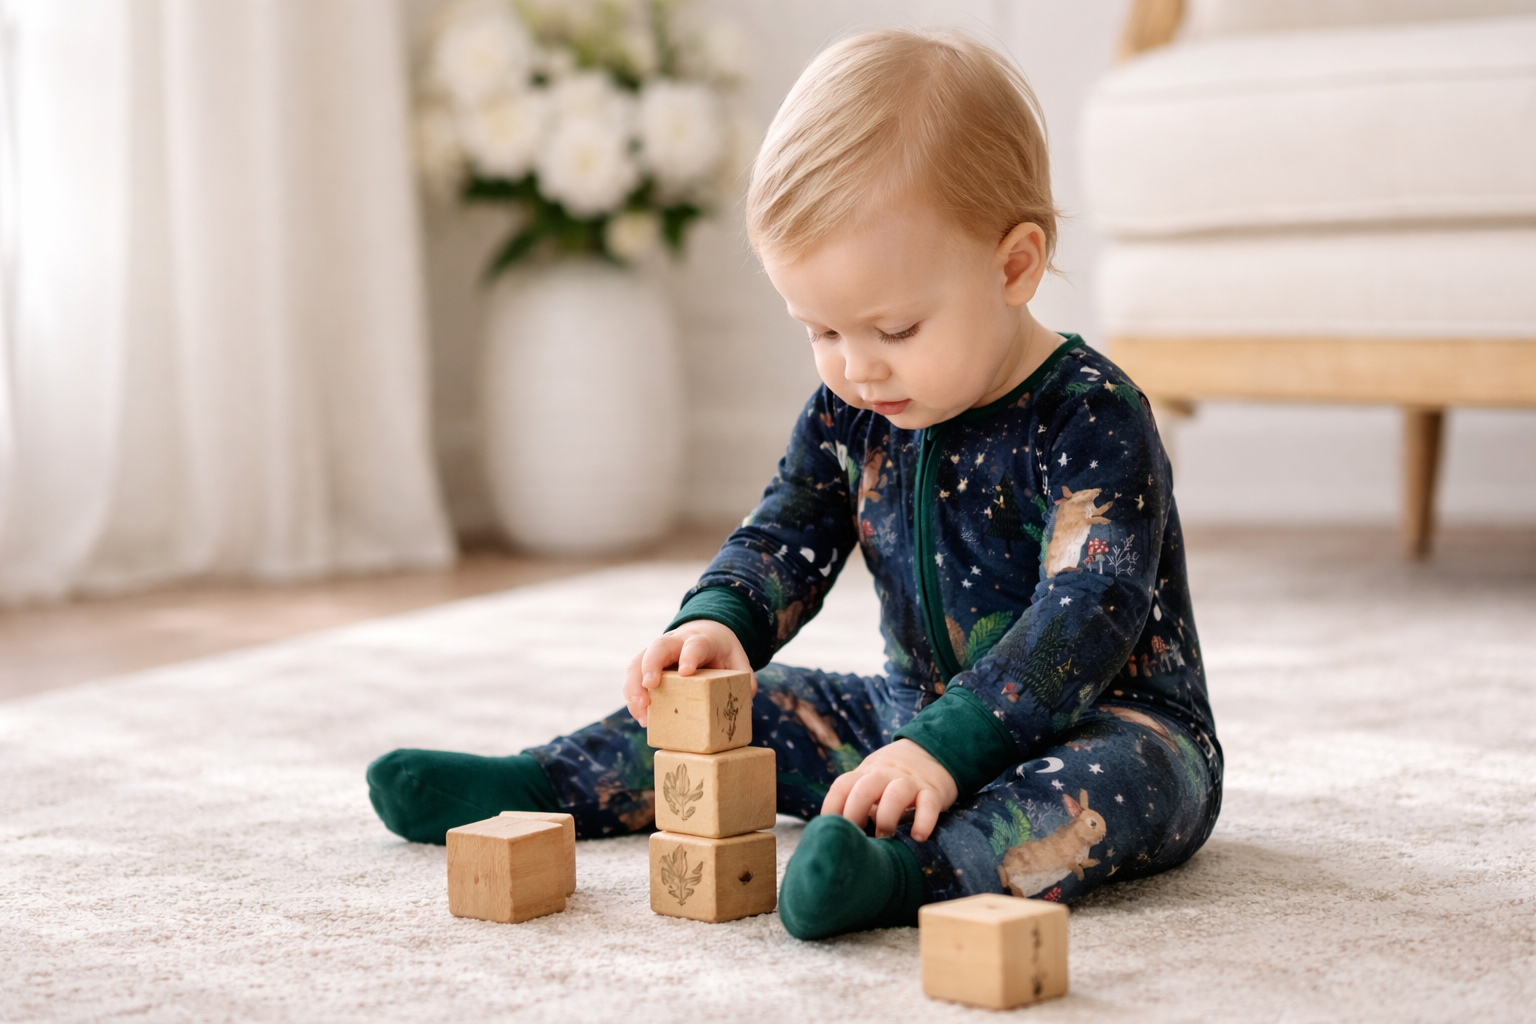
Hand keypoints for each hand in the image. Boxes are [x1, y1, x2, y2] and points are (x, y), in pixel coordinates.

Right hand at [622, 620, 752, 726]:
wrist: (704, 633)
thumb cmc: (720, 651)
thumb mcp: (737, 659)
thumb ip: (744, 677)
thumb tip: (745, 700)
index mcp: (701, 640)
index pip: (694, 644)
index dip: (689, 655)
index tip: (686, 671)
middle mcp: (674, 642)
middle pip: (657, 647)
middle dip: (651, 666)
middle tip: (649, 687)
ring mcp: (657, 652)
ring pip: (637, 662)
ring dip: (634, 688)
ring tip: (642, 715)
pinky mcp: (645, 664)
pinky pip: (633, 677)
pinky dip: (633, 697)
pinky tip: (641, 717)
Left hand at [822, 739, 957, 841]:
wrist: (933, 750)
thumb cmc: (894, 774)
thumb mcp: (872, 777)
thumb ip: (859, 798)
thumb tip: (842, 830)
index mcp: (866, 773)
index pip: (842, 786)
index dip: (832, 808)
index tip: (831, 830)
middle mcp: (886, 775)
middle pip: (864, 790)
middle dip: (855, 815)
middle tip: (857, 838)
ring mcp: (910, 782)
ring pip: (894, 795)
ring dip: (886, 819)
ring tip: (885, 836)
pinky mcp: (933, 791)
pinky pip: (928, 805)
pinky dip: (924, 822)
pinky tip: (918, 836)